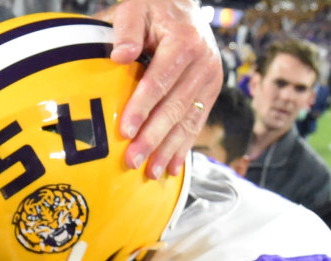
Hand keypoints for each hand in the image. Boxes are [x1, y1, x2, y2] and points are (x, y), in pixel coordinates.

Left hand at [99, 0, 222, 178]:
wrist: (181, 7)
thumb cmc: (151, 10)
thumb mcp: (135, 9)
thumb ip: (126, 30)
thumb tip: (120, 56)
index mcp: (184, 42)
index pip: (160, 80)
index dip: (143, 107)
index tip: (125, 130)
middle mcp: (203, 62)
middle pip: (175, 106)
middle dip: (153, 137)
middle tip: (131, 161)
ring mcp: (210, 79)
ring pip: (188, 120)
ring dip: (168, 149)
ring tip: (150, 173)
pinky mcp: (210, 92)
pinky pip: (196, 123)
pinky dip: (183, 147)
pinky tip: (170, 167)